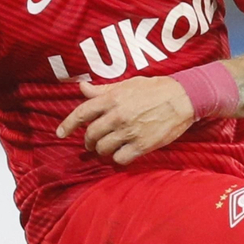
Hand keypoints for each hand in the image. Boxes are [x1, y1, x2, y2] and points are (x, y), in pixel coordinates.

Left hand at [56, 77, 193, 165]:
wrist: (183, 98)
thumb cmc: (156, 89)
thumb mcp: (128, 84)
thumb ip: (104, 89)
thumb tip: (82, 88)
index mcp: (112, 99)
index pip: (82, 113)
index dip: (68, 124)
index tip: (60, 133)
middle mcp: (117, 115)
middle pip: (91, 135)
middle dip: (89, 142)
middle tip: (93, 143)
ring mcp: (129, 131)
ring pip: (104, 149)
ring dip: (103, 151)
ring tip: (109, 148)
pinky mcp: (142, 144)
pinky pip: (120, 158)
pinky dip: (118, 158)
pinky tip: (123, 154)